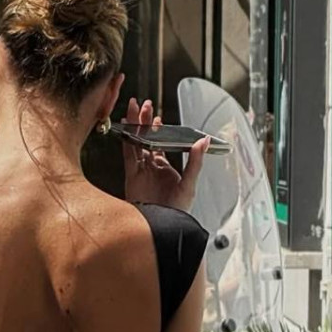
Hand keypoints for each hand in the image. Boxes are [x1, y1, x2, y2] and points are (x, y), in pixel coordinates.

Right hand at [122, 97, 209, 212]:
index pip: (160, 145)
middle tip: (144, 105)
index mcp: (164, 170)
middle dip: (145, 122)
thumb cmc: (176, 212)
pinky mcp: (131, 177)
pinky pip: (128, 155)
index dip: (158, 130)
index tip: (158, 116)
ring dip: (136, 126)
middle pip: (146, 140)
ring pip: (136, 143)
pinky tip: (127, 126)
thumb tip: (204, 142)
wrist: (162, 225)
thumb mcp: (190, 184)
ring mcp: (140, 172)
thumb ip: (195, 162)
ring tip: (135, 108)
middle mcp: (151, 169)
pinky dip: (127, 140)